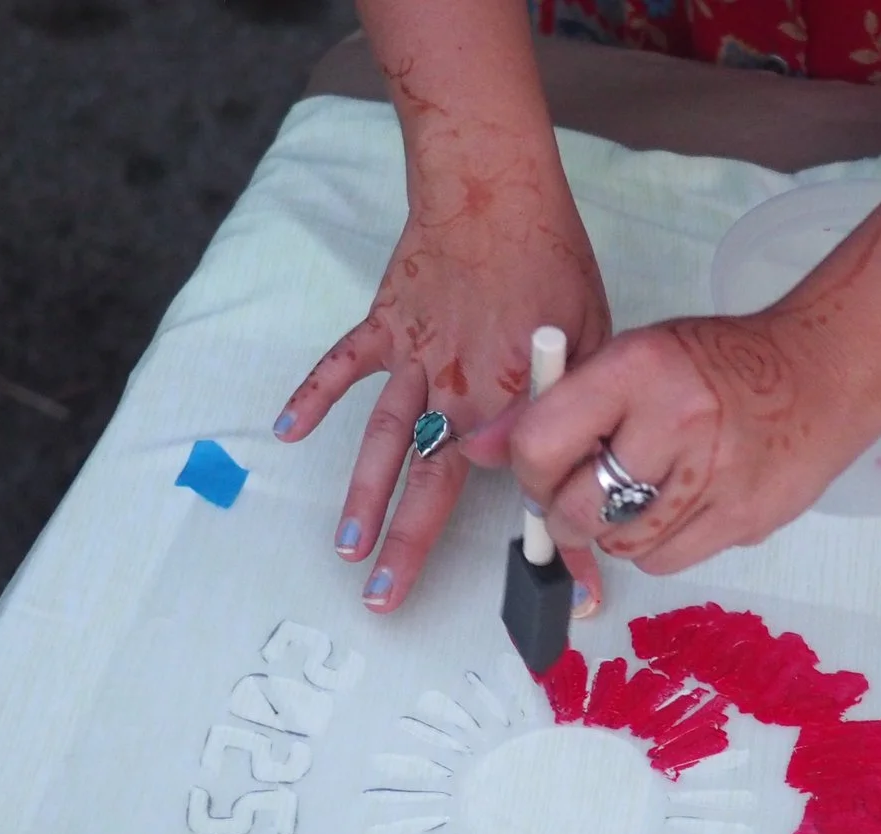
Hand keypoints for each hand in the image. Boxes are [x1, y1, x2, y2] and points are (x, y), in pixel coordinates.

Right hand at [274, 164, 611, 614]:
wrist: (495, 189)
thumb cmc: (552, 260)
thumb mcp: (593, 338)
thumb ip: (577, 407)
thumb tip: (589, 467)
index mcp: (508, 402)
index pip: (530, 488)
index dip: (554, 546)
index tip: (563, 598)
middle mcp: (455, 391)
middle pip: (428, 484)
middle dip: (407, 546)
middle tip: (385, 598)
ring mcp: (413, 360)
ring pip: (383, 440)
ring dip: (362, 494)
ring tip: (345, 547)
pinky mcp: (384, 325)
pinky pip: (343, 366)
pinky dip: (312, 395)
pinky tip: (286, 432)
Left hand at [465, 311, 880, 574]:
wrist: (825, 370)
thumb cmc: (719, 363)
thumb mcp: (634, 357)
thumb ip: (556, 404)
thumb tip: (474, 450)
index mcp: (640, 367)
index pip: (542, 442)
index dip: (528, 472)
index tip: (539, 472)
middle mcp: (678, 420)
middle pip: (578, 509)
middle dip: (566, 514)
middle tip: (583, 494)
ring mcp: (716, 477)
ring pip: (621, 545)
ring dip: (615, 530)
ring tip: (642, 492)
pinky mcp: (745, 520)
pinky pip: (666, 562)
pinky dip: (658, 546)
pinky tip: (681, 506)